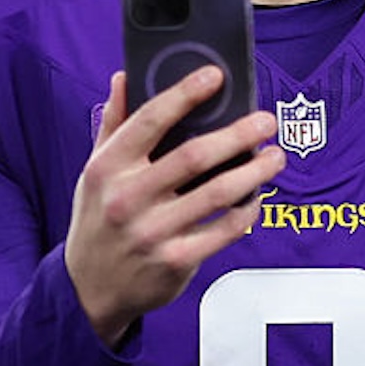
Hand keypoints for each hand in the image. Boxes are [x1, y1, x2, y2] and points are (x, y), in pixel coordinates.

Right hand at [65, 68, 283, 345]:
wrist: (89, 289)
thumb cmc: (99, 219)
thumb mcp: (94, 170)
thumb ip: (113, 124)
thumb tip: (124, 77)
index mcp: (108, 167)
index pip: (150, 120)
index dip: (185, 94)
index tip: (215, 76)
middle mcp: (128, 198)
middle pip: (194, 156)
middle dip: (238, 134)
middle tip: (266, 121)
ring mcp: (152, 232)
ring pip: (218, 193)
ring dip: (255, 171)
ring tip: (275, 156)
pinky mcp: (175, 261)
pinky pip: (224, 231)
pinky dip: (247, 211)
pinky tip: (257, 196)